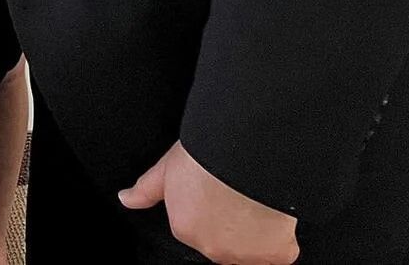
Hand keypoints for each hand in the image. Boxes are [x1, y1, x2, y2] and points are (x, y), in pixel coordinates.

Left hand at [119, 142, 297, 264]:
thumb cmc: (206, 155)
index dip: (210, 206)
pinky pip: (282, 251)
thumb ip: (147, 189)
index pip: (198, 225)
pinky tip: (275, 212)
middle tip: (237, 191)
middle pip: (223, 241)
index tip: (217, 190)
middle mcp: (212, 247)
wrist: (243, 154)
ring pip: (252, 249)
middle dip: (231, 223)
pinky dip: (282, 236)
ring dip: (256, 230)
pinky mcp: (276, 254)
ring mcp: (244, 254)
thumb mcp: (166, 167)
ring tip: (255, 198)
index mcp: (184, 227)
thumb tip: (126, 199)